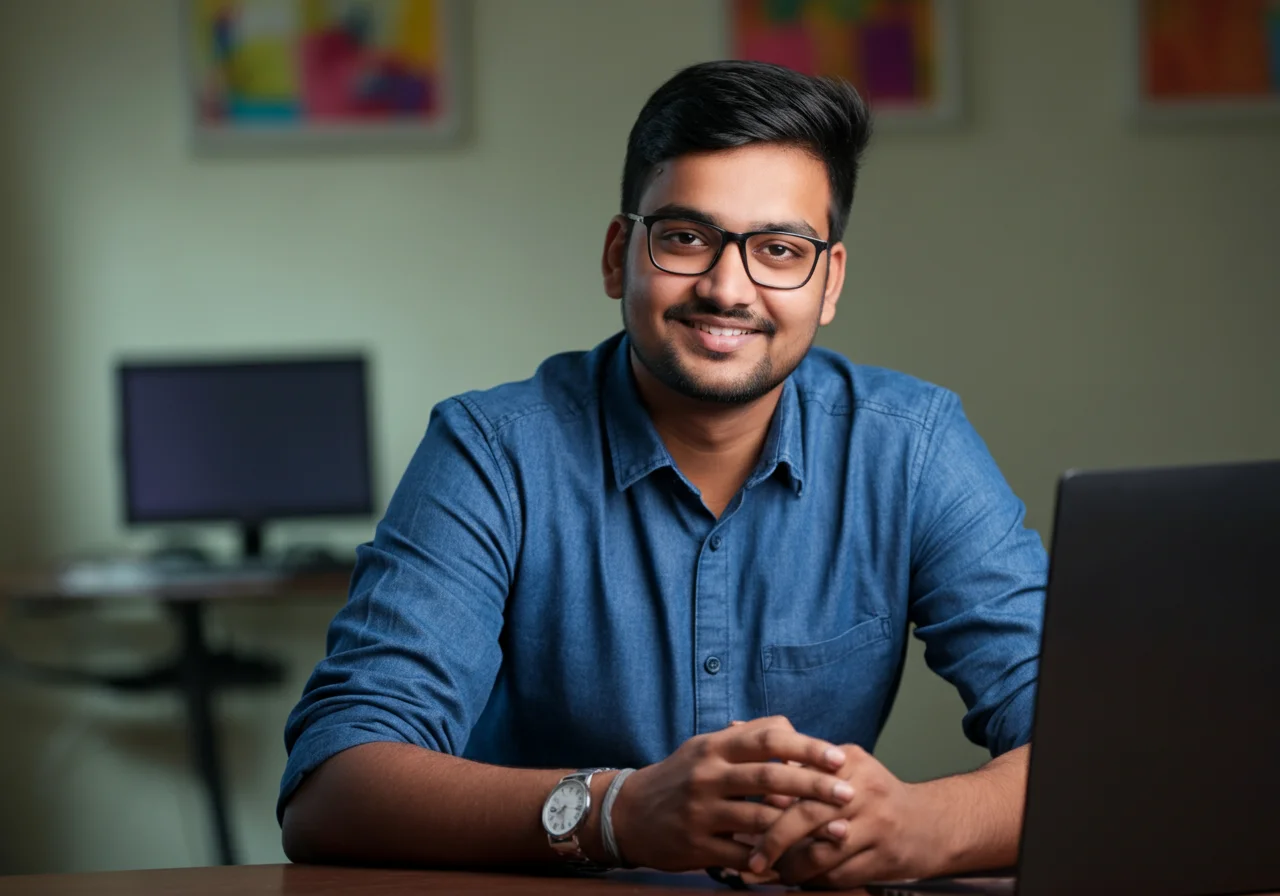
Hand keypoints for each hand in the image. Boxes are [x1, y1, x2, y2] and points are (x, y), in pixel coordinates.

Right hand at [609, 716, 856, 872]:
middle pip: (770, 778)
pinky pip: (742, 856)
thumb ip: (748, 736)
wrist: (628, 813)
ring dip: (803, 827)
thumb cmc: (680, 776)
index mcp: (715, 747)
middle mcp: (708, 776)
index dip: (806, 747)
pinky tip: (799, 862)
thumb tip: (793, 730)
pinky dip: (772, 859)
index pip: (768, 739)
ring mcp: (701, 812)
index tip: (838, 758)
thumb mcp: (707, 747)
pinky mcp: (696, 846)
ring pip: (760, 820)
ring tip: (837, 831)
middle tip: (848, 793)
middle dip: (814, 786)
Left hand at [746, 744, 949, 888]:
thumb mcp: (842, 768)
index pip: (797, 776)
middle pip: (806, 815)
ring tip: (776, 873)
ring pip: (821, 853)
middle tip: (753, 860)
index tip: (740, 819)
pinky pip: (839, 875)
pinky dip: (815, 881)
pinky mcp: (885, 857)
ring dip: (793, 869)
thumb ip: (799, 763)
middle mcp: (863, 789)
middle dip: (773, 841)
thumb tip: (740, 734)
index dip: (766, 801)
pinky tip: (804, 880)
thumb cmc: (871, 796)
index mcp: (847, 760)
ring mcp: (877, 824)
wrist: (930, 824)